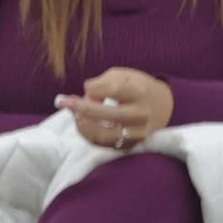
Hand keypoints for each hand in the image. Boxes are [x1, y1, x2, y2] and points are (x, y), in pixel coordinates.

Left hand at [57, 67, 174, 149]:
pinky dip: (88, 134)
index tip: (85, 88)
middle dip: (80, 108)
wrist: (162, 107)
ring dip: (82, 124)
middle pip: (106, 114)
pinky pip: (103, 144)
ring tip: (73, 113)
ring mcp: (136, 134)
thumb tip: (84, 93)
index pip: (112, 90)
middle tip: (61, 101)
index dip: (93, 89)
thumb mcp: (124, 75)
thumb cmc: (137, 86)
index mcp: (140, 92)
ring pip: (102, 134)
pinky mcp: (130, 147)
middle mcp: (140, 115)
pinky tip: (81, 122)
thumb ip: (103, 82)